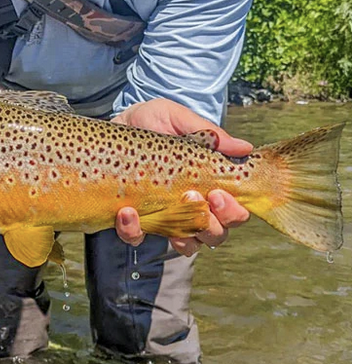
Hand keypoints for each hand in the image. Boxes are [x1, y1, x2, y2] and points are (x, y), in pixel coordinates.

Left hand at [111, 98, 250, 254]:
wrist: (118, 120)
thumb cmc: (153, 120)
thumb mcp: (178, 119)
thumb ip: (208, 132)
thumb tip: (244, 148)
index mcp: (209, 186)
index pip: (234, 214)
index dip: (232, 212)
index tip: (218, 193)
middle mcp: (191, 207)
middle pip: (216, 234)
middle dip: (211, 224)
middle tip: (192, 196)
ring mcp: (162, 215)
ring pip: (184, 244)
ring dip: (180, 233)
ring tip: (167, 206)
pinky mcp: (132, 217)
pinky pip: (136, 237)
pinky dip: (134, 230)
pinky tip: (128, 212)